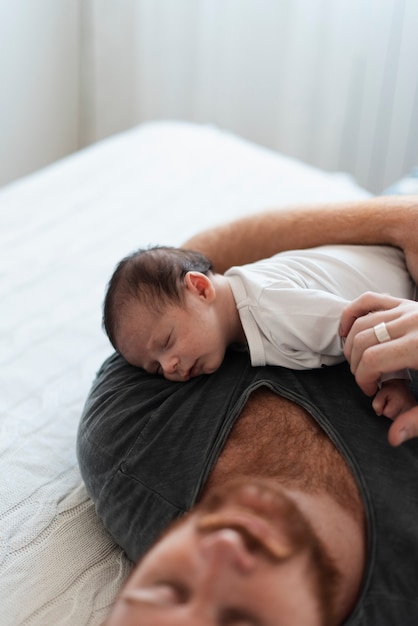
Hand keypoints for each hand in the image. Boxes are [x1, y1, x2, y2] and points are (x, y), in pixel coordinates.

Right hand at [340, 292, 417, 444]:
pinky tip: (346, 332)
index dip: (363, 380)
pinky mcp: (406, 303)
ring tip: (361, 364)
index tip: (371, 392)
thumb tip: (393, 438)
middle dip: (356, 365)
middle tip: (367, 381)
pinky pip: (368, 301)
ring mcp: (408, 309)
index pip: (372, 360)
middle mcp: (412, 323)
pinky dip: (352, 314)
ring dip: (352, 345)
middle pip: (363, 342)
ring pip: (362, 323)